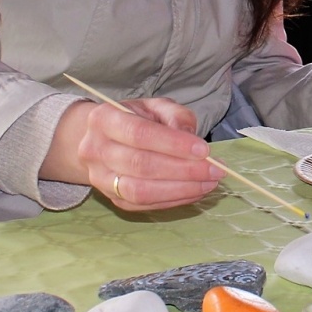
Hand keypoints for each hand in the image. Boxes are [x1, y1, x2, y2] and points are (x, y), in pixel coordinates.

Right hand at [44, 98, 221, 210]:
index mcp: (103, 119)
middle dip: (183, 170)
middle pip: (140, 165)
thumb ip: (175, 116)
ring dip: (180, 189)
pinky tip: (195, 191)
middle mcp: (95, 150)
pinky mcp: (112, 199)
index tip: (204, 150)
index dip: (173, 144)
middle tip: (216, 170)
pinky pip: (144, 205)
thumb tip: (191, 139)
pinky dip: (174, 200)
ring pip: (140, 191)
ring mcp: (100, 179)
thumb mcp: (155, 106)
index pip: (138, 134)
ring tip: (209, 182)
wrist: (103, 140)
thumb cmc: (135, 118)